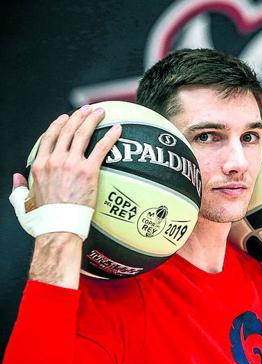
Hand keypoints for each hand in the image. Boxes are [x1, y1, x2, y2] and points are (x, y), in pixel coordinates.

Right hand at [12, 105, 120, 287]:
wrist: (58, 226)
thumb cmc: (43, 218)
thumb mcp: (24, 201)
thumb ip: (19, 187)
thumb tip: (15, 177)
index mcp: (40, 165)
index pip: (49, 138)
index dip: (57, 125)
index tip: (65, 118)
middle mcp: (55, 160)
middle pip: (67, 131)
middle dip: (78, 116)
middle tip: (87, 109)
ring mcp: (72, 164)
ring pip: (82, 134)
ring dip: (92, 119)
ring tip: (101, 112)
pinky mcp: (89, 171)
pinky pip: (101, 148)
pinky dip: (110, 136)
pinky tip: (118, 129)